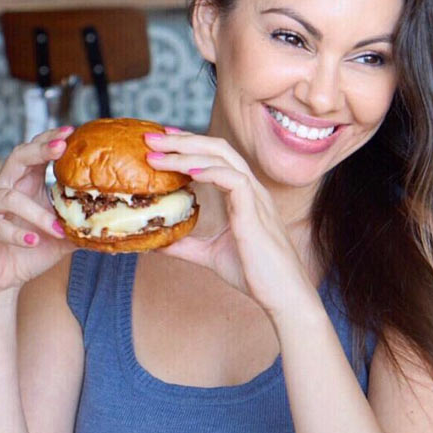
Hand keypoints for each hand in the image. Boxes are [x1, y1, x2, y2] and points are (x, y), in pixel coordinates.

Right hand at [0, 126, 74, 298]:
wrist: (2, 282)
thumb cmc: (29, 254)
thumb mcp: (61, 238)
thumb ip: (81, 226)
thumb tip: (114, 225)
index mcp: (24, 185)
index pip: (35, 153)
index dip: (50, 141)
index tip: (71, 132)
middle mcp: (2, 188)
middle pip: (17, 158)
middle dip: (39, 150)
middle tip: (61, 146)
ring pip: (10, 197)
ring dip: (36, 213)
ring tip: (56, 228)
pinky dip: (16, 234)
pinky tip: (32, 241)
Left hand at [144, 130, 309, 316]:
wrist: (282, 294)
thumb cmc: (255, 273)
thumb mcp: (210, 255)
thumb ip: (186, 246)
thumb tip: (158, 243)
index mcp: (243, 194)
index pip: (215, 157)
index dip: (188, 145)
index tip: (161, 142)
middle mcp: (250, 189)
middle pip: (216, 148)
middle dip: (182, 139)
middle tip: (150, 137)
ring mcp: (255, 198)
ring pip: (222, 158)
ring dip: (187, 152)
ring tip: (158, 153)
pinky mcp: (255, 213)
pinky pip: (235, 180)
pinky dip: (211, 171)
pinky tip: (189, 171)